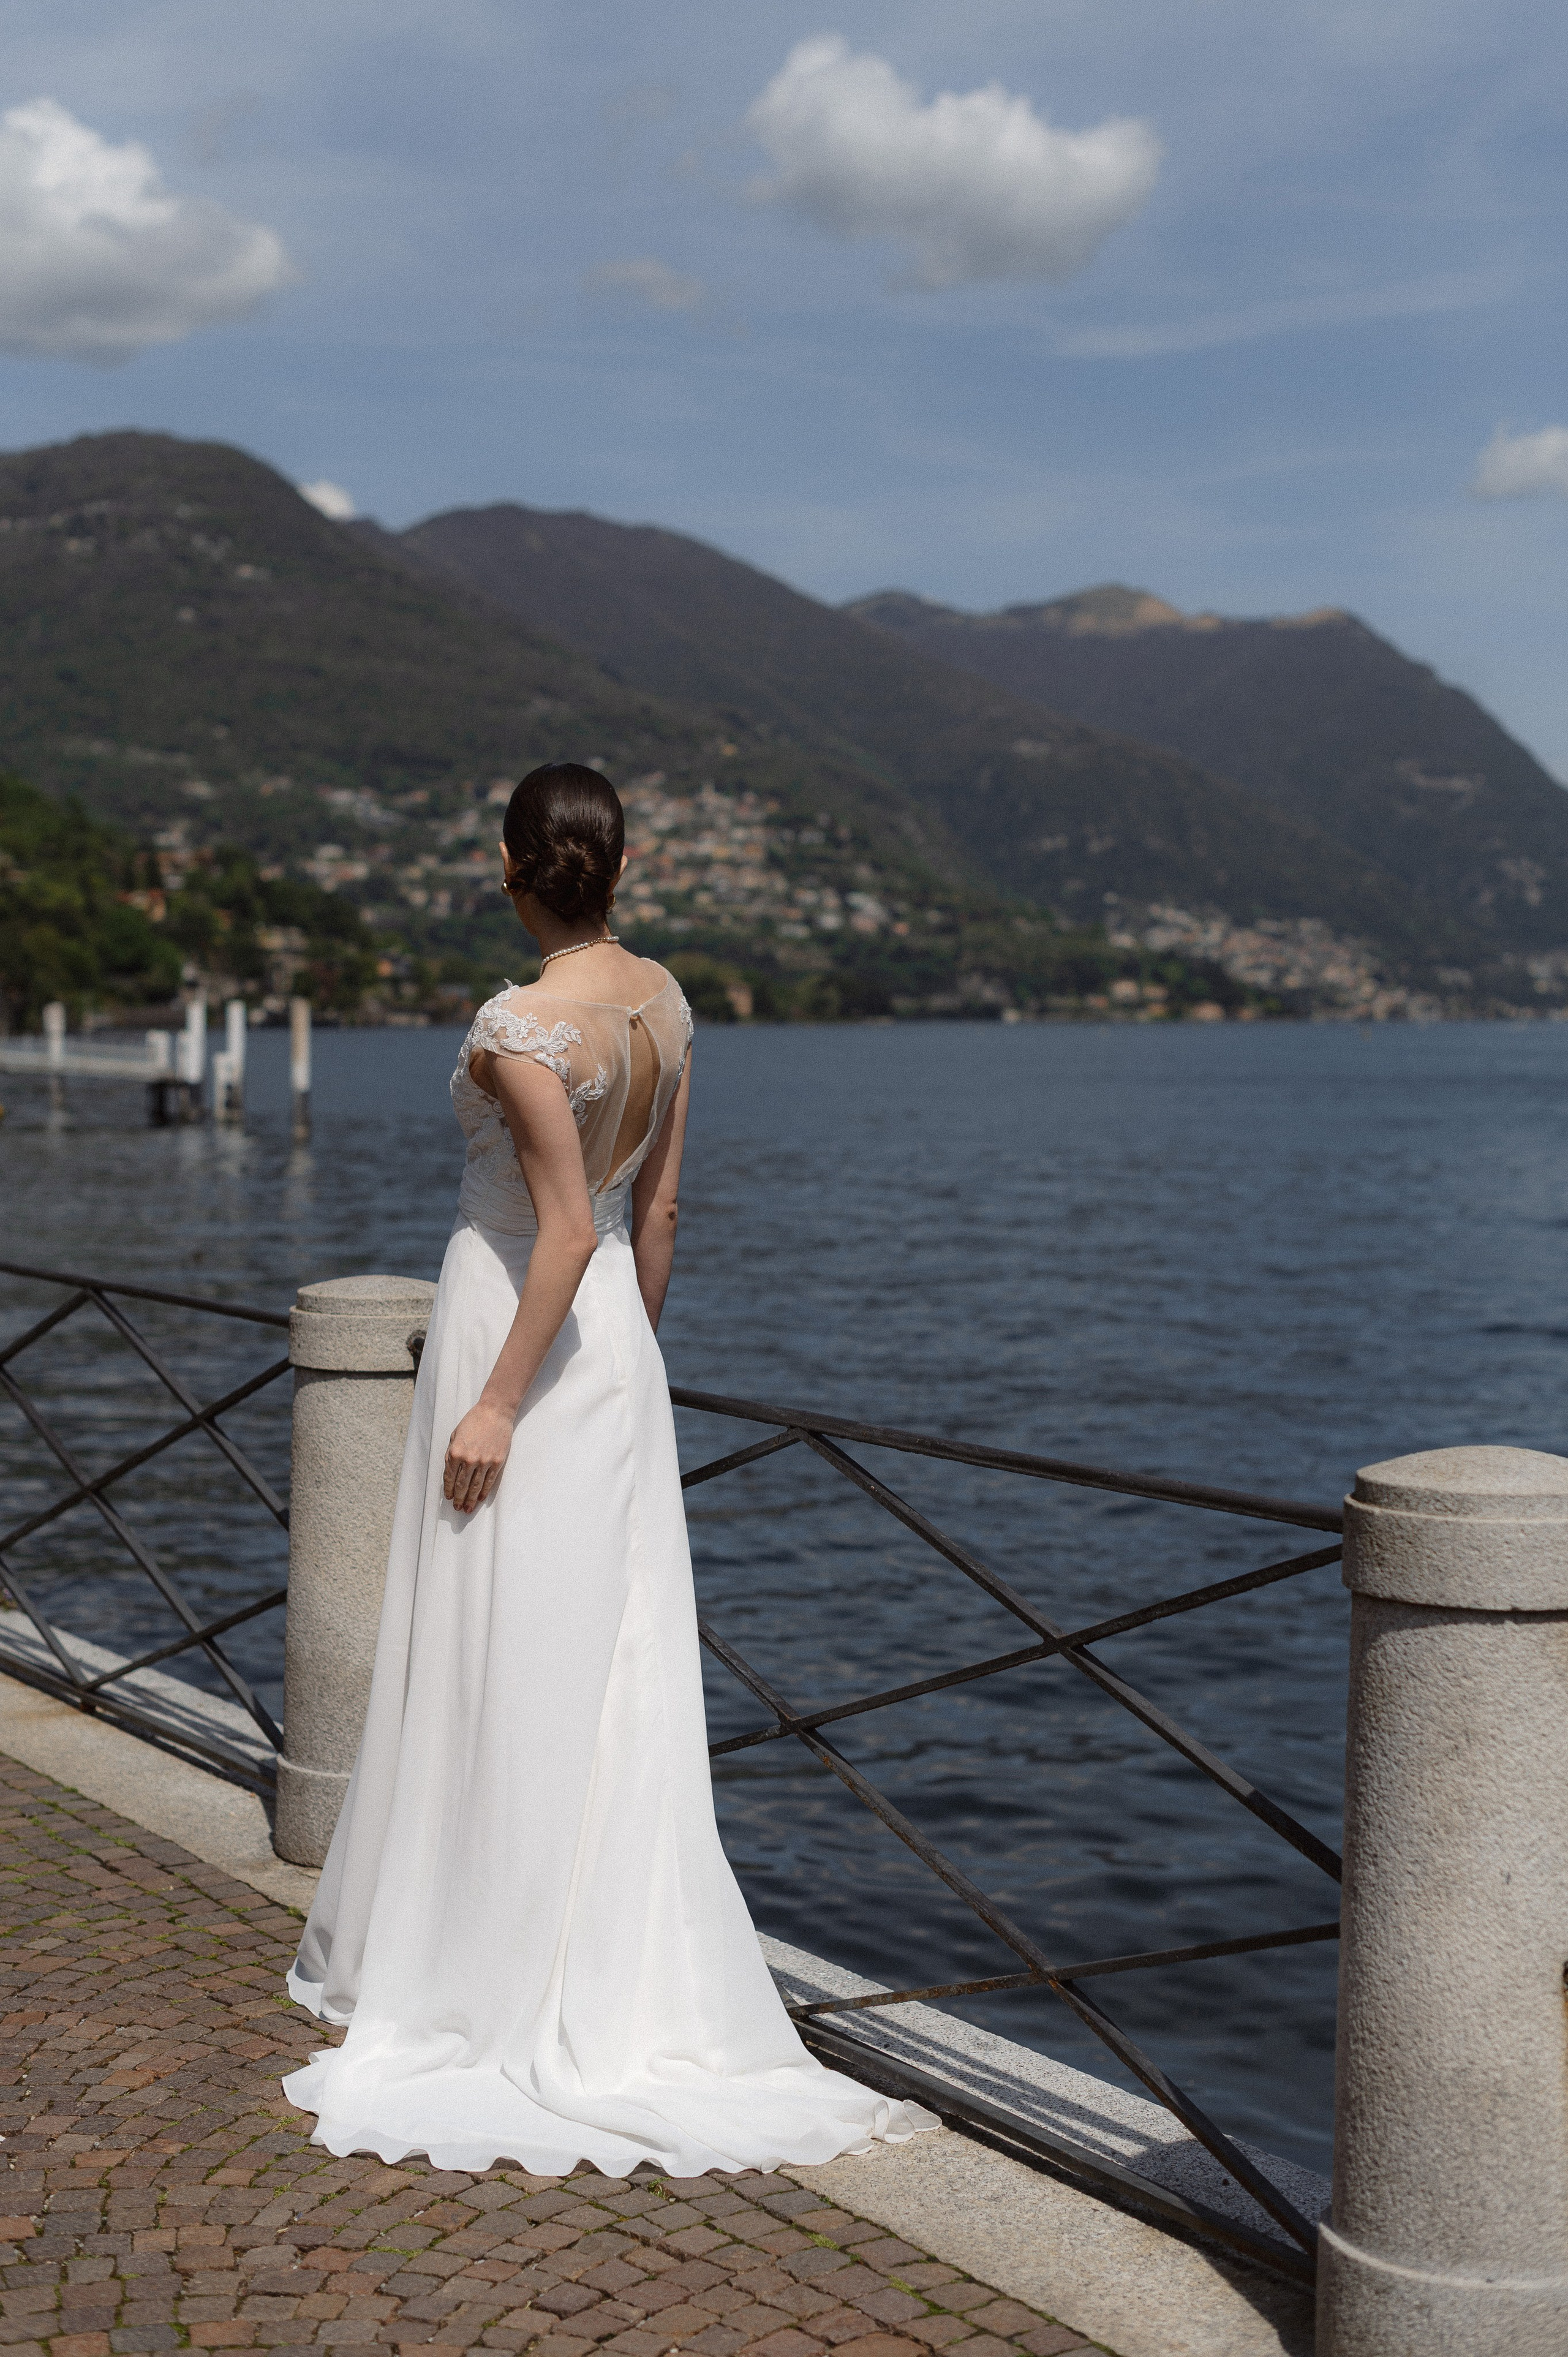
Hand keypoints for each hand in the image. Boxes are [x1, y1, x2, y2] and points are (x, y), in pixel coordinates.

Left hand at [443, 1400, 514, 1514]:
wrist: (495, 1412)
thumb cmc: (473, 1421)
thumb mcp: (455, 1435)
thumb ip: (451, 1453)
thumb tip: (450, 1472)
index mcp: (455, 1452)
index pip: (449, 1477)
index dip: (448, 1490)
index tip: (448, 1498)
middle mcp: (469, 1459)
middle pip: (462, 1485)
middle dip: (459, 1498)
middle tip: (458, 1508)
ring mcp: (484, 1462)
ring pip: (476, 1486)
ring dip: (471, 1500)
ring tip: (468, 1509)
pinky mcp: (497, 1462)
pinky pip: (489, 1481)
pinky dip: (484, 1491)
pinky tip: (481, 1498)